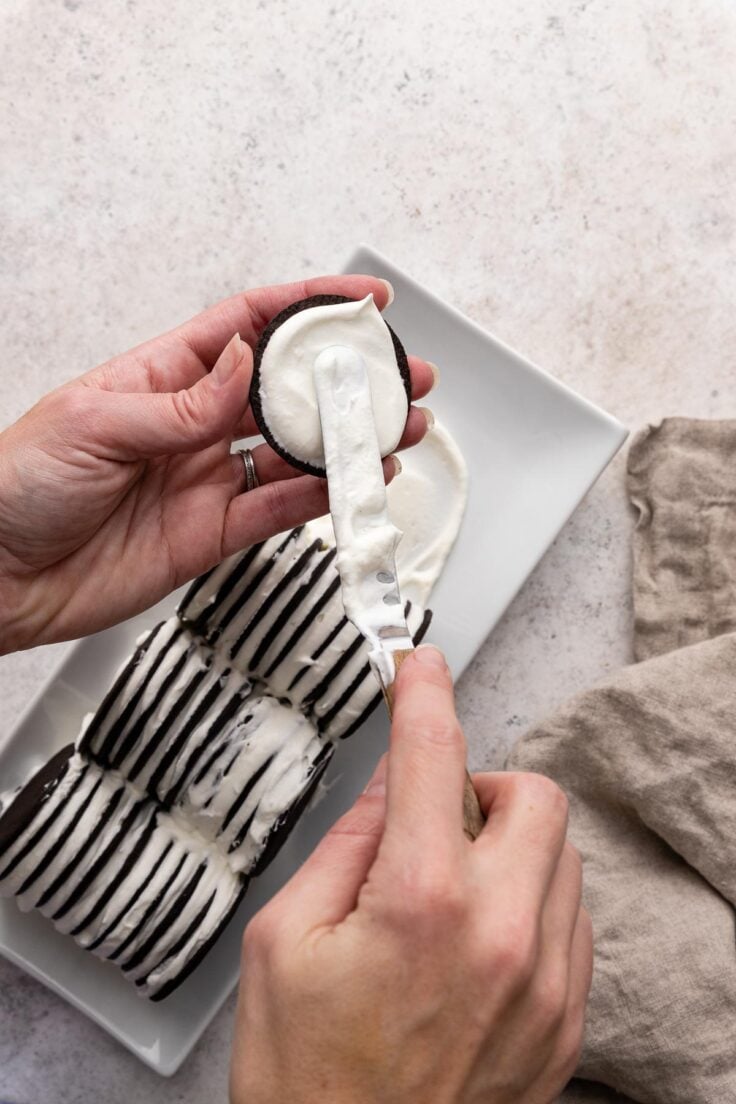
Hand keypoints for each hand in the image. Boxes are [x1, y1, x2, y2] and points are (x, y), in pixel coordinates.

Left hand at [0, 275, 433, 652]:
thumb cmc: (16, 483)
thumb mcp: (94, 422)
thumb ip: (181, 403)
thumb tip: (242, 365)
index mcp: (162, 376)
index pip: (246, 326)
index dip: (304, 307)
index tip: (356, 302)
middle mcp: (193, 424)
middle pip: (285, 390)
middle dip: (345, 380)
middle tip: (398, 375)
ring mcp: (206, 478)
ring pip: (293, 451)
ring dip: (346, 441)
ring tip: (394, 431)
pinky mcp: (212, 532)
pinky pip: (278, 509)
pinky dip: (320, 496)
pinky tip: (354, 482)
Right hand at [230, 646, 592, 1103]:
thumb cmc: (306, 1078)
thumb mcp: (285, 940)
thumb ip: (345, 843)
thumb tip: (389, 780)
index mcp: (421, 902)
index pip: (433, 754)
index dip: (424, 692)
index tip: (420, 668)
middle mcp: (502, 935)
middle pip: (534, 795)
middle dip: (480, 787)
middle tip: (431, 819)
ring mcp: (545, 983)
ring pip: (562, 855)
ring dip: (507, 845)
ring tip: (446, 890)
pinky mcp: (565, 1021)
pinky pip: (572, 920)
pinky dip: (530, 902)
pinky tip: (476, 936)